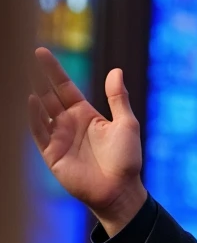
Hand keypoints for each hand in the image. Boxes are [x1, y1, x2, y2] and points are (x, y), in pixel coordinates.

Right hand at [29, 48, 146, 235]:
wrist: (120, 189)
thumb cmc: (127, 158)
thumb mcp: (127, 124)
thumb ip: (118, 98)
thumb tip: (116, 70)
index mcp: (86, 114)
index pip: (64, 87)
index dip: (53, 71)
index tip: (40, 53)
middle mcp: (69, 123)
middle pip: (49, 95)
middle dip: (38, 77)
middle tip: (26, 57)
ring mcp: (59, 138)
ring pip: (41, 112)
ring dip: (33, 94)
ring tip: (23, 74)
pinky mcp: (52, 154)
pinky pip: (40, 133)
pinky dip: (34, 117)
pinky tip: (31, 101)